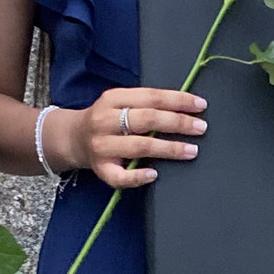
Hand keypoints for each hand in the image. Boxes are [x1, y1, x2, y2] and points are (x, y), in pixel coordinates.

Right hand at [62, 87, 207, 189]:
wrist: (71, 138)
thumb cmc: (107, 120)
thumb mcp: (120, 103)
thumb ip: (145, 103)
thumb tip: (186, 106)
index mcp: (112, 98)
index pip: (150, 97)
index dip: (178, 100)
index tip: (200, 105)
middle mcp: (104, 120)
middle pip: (147, 120)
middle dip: (177, 123)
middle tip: (201, 127)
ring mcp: (101, 146)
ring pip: (139, 146)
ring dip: (169, 148)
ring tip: (192, 150)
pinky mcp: (100, 168)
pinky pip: (120, 176)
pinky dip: (138, 177)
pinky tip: (154, 174)